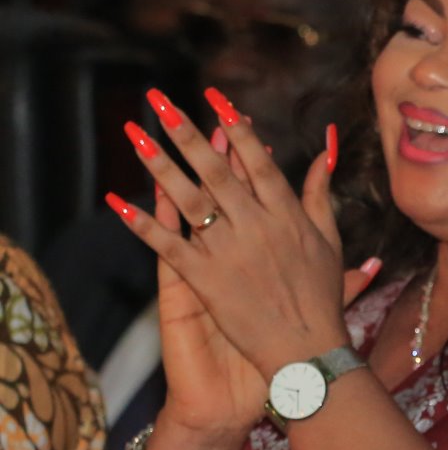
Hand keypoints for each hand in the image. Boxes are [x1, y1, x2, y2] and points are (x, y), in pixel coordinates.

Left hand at [109, 90, 376, 436]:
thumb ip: (321, 192)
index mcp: (286, 214)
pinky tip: (117, 201)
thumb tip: (326, 149)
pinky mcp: (204, 280)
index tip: (214, 98)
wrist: (307, 352)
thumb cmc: (322, 298)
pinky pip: (167, 245)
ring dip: (157, 164)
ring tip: (134, 135)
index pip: (256, 160)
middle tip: (159, 101)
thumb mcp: (329, 240)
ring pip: (187, 199)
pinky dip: (142, 224)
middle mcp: (255, 226)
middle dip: (185, 132)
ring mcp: (227, 252)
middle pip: (214, 170)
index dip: (235, 127)